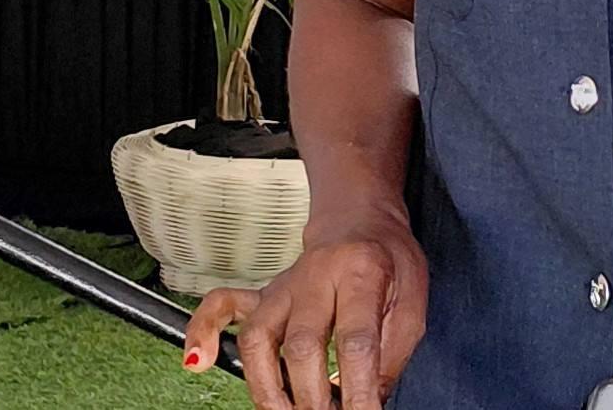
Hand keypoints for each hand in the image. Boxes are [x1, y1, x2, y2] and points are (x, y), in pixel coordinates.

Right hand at [182, 205, 427, 409]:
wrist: (361, 220)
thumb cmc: (389, 261)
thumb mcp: (413, 298)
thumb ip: (393, 351)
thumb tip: (371, 400)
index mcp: (361, 271)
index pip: (356, 339)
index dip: (358, 388)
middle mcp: (316, 276)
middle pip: (302, 344)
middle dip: (311, 398)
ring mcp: (283, 285)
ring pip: (257, 337)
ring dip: (268, 389)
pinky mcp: (263, 294)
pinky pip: (221, 305)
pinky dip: (203, 331)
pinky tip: (199, 362)